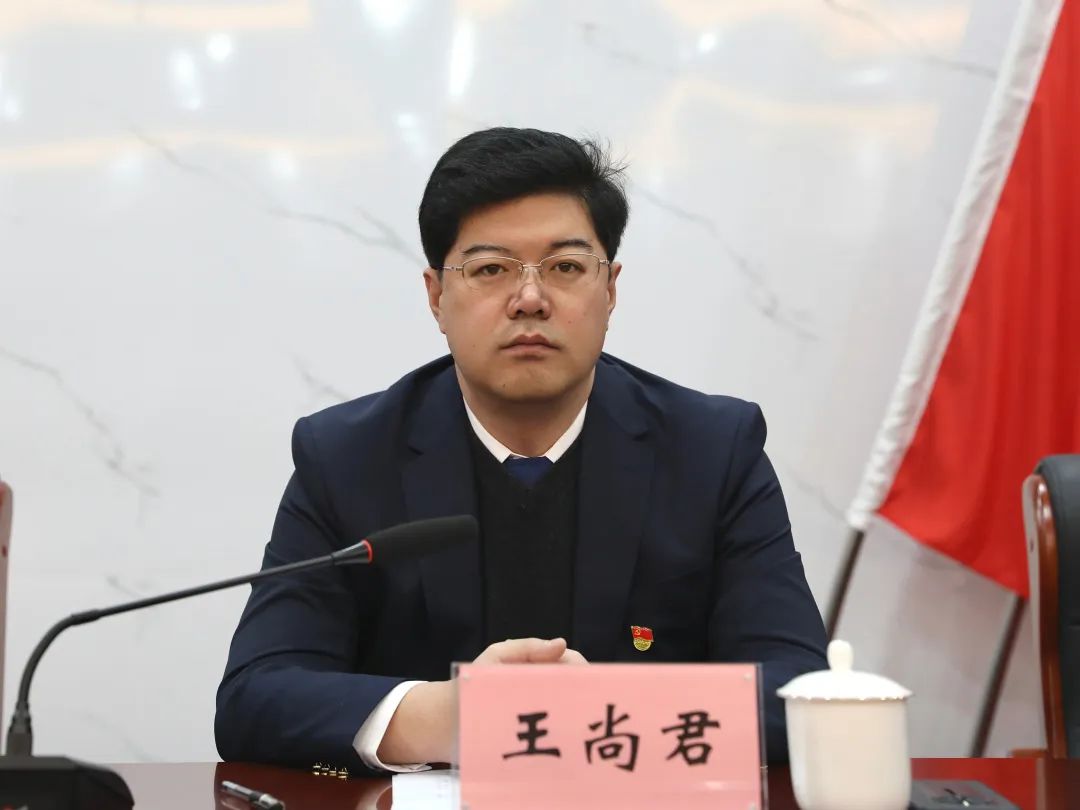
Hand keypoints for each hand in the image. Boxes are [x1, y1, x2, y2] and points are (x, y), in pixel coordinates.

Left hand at [377, 638, 586, 765]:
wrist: (446, 722)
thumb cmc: (472, 684)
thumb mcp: (496, 657)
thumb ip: (527, 648)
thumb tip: (562, 644)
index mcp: (539, 666)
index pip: (571, 662)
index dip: (583, 670)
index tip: (588, 682)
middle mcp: (544, 689)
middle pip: (575, 688)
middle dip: (583, 694)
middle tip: (588, 707)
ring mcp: (541, 714)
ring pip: (568, 711)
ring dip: (575, 715)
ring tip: (579, 725)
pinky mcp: (535, 739)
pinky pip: (557, 735)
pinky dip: (563, 735)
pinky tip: (567, 742)